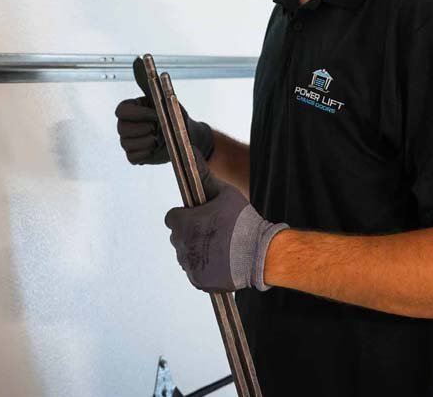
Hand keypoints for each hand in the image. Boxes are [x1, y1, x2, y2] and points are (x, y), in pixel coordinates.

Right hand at [114, 58, 213, 164]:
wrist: (186, 137)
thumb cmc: (175, 115)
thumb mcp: (164, 97)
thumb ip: (148, 81)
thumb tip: (138, 58)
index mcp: (131, 109)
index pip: (121, 111)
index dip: (138, 115)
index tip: (155, 115)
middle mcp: (125, 124)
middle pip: (122, 129)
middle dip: (144, 130)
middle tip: (158, 128)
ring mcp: (127, 141)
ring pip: (127, 144)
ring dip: (148, 142)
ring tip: (159, 138)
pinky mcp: (133, 155)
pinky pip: (133, 157)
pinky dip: (146, 153)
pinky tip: (154, 148)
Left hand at [164, 149, 287, 291]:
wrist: (260, 254)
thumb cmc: (243, 221)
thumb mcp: (225, 193)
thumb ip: (205, 175)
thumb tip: (191, 150)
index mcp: (184, 223)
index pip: (172, 218)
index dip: (184, 216)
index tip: (198, 217)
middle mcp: (182, 245)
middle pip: (178, 237)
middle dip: (190, 233)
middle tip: (212, 232)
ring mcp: (189, 265)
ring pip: (186, 255)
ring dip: (196, 250)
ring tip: (219, 247)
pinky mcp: (198, 281)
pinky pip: (194, 272)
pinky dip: (204, 268)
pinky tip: (220, 261)